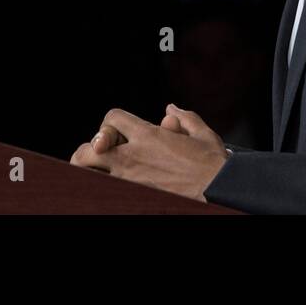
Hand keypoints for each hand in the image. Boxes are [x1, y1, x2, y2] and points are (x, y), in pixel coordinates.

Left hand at [70, 104, 227, 201]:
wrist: (217, 190)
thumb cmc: (212, 163)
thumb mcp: (201, 133)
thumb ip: (184, 118)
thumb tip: (170, 110)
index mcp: (148, 136)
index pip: (112, 118)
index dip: (112, 123)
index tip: (120, 133)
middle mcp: (133, 157)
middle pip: (88, 150)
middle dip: (89, 150)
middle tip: (100, 154)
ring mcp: (129, 180)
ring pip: (89, 173)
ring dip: (89, 170)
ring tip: (98, 171)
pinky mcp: (133, 196)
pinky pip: (105, 191)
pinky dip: (103, 187)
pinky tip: (111, 186)